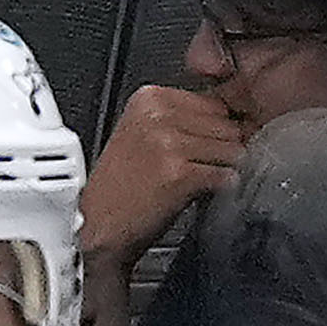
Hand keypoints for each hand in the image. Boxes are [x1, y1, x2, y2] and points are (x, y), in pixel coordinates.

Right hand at [79, 82, 244, 272]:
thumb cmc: (119, 187)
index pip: (212, 102)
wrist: (96, 226)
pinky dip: (221, 187)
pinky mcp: (178, 172)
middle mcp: (156, 114)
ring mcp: (167, 142)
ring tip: (199, 180)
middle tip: (202, 166)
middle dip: (223, 148)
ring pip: (231, 148)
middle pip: (225, 123)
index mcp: (147, 99)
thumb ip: (179, 119)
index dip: (217, 128)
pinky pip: (224, 174)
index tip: (206, 145)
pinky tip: (200, 193)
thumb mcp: (141, 134)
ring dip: (223, 168)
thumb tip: (227, 119)